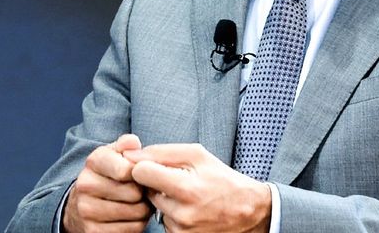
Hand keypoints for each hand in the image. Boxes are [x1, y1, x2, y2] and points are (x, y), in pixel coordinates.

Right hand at [62, 134, 154, 232]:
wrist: (81, 206)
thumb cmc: (108, 176)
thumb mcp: (115, 155)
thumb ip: (126, 145)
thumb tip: (133, 142)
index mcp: (94, 161)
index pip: (125, 169)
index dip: (141, 173)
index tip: (140, 173)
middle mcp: (85, 185)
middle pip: (135, 193)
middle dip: (144, 192)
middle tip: (141, 190)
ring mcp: (87, 210)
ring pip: (136, 212)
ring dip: (144, 209)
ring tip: (137, 203)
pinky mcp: (93, 232)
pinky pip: (132, 230)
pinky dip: (137, 224)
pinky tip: (130, 217)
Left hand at [125, 143, 270, 232]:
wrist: (248, 212)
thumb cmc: (222, 179)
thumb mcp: (198, 156)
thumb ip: (162, 153)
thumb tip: (129, 155)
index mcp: (186, 188)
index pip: (141, 173)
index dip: (144, 166)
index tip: (153, 165)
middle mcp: (182, 214)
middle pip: (146, 191)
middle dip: (157, 184)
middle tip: (180, 181)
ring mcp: (181, 231)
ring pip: (155, 208)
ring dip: (165, 200)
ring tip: (188, 197)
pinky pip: (164, 223)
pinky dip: (173, 215)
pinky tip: (190, 210)